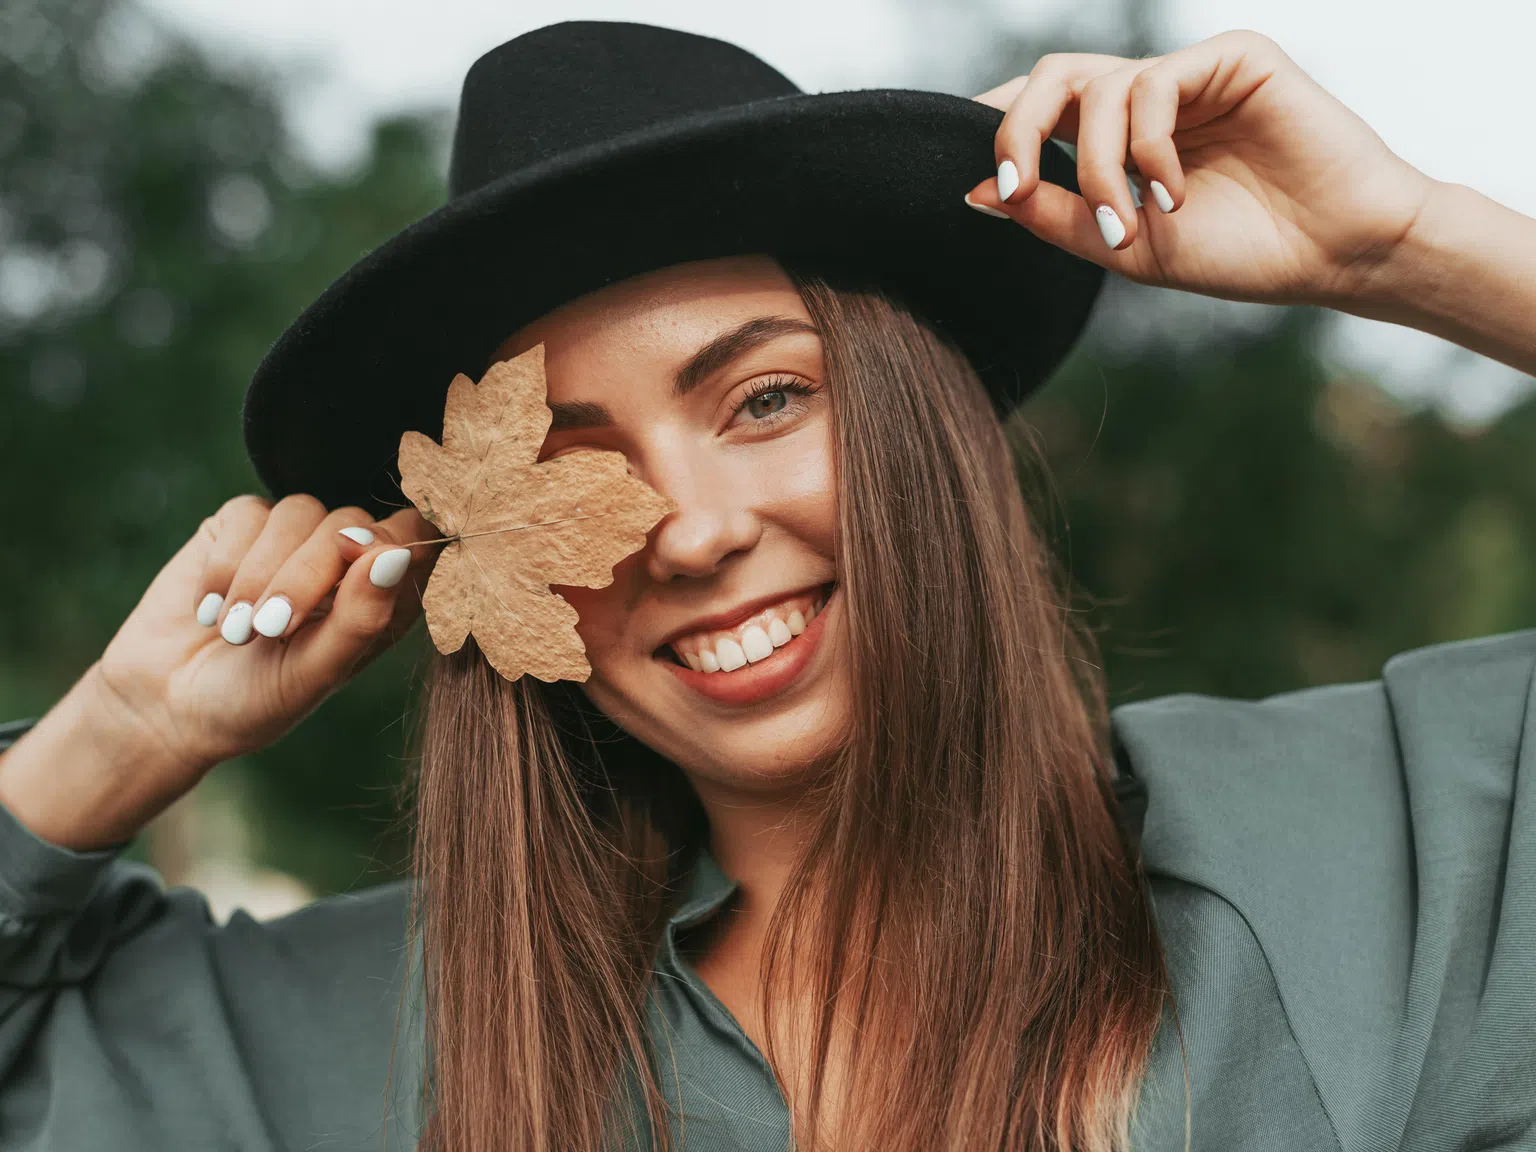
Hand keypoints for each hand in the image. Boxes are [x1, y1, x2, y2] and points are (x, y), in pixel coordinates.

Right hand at [92, 494, 439, 793]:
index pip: (416, 540)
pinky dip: (225, 565)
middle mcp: (347, 561)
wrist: (166, 705)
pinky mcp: (242, 525)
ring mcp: (294, 538)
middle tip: (271, 629)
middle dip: (307, 575)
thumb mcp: (313, 674)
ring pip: (300, 511)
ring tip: (237, 632)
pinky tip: (211, 611)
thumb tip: (398, 556)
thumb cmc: (256, 700)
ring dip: (262, 575)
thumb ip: (361, 618)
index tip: (358, 562)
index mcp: (384, 597)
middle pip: (353, 523)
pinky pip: (248, 513)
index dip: (393, 542)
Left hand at [966, 30, 1435, 307]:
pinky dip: (1147, 149)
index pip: (1039, 111)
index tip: (976, 185)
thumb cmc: (1239, 254)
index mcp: (1119, 137)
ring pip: (1096, 88)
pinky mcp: (1232, 57)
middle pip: (1050, 77)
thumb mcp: (1124, 247)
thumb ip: (1053, 215)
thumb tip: (973, 192)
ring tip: (1129, 225)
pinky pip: (1152, 85)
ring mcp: (1189, 74)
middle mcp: (1149, 98)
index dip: (996, 132)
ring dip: (1096, 167)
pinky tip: (1172, 196)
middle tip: (1012, 189)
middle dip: (1015, 132)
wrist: (1333, 256)